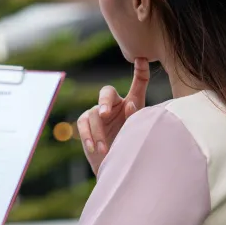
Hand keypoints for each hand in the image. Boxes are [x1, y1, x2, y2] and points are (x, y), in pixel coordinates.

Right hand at [77, 58, 149, 172]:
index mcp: (131, 102)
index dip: (140, 71)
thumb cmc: (129, 146)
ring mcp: (97, 112)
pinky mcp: (84, 122)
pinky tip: (93, 148)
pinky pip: (82, 124)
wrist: (114, 165)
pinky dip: (88, 136)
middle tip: (104, 114)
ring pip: (93, 114)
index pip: (137, 83)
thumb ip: (134, 117)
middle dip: (105, 101)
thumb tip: (128, 104)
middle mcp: (114, 104)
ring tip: (105, 149)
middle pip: (107, 92)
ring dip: (98, 132)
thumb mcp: (136, 132)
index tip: (142, 60)